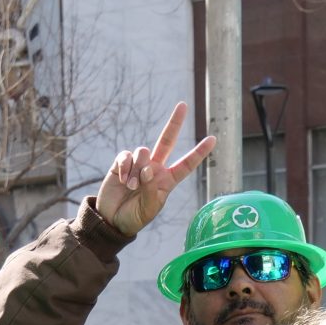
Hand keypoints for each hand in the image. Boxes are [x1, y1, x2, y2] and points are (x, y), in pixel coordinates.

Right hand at [95, 103, 217, 238]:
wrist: (112, 220)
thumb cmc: (134, 217)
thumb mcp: (148, 209)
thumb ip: (151, 189)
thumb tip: (149, 168)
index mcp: (166, 181)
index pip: (186, 165)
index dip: (199, 152)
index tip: (213, 139)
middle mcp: (154, 168)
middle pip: (166, 140)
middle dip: (174, 123)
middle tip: (183, 105)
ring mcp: (138, 164)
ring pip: (143, 151)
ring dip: (137, 169)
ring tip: (131, 187)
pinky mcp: (122, 164)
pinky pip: (126, 156)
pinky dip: (125, 167)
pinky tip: (122, 180)